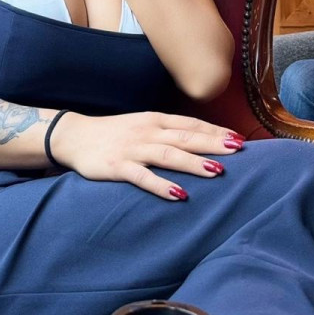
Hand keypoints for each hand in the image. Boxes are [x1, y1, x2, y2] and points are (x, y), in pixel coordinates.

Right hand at [50, 110, 244, 198]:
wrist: (75, 136)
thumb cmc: (114, 133)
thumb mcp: (142, 126)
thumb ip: (167, 132)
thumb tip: (199, 141)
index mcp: (154, 120)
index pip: (190, 124)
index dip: (214, 131)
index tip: (238, 139)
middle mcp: (147, 132)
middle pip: (185, 137)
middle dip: (213, 144)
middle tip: (238, 150)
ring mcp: (132, 149)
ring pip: (168, 155)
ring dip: (193, 163)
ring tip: (217, 171)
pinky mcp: (117, 167)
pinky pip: (142, 177)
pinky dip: (161, 185)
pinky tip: (179, 194)